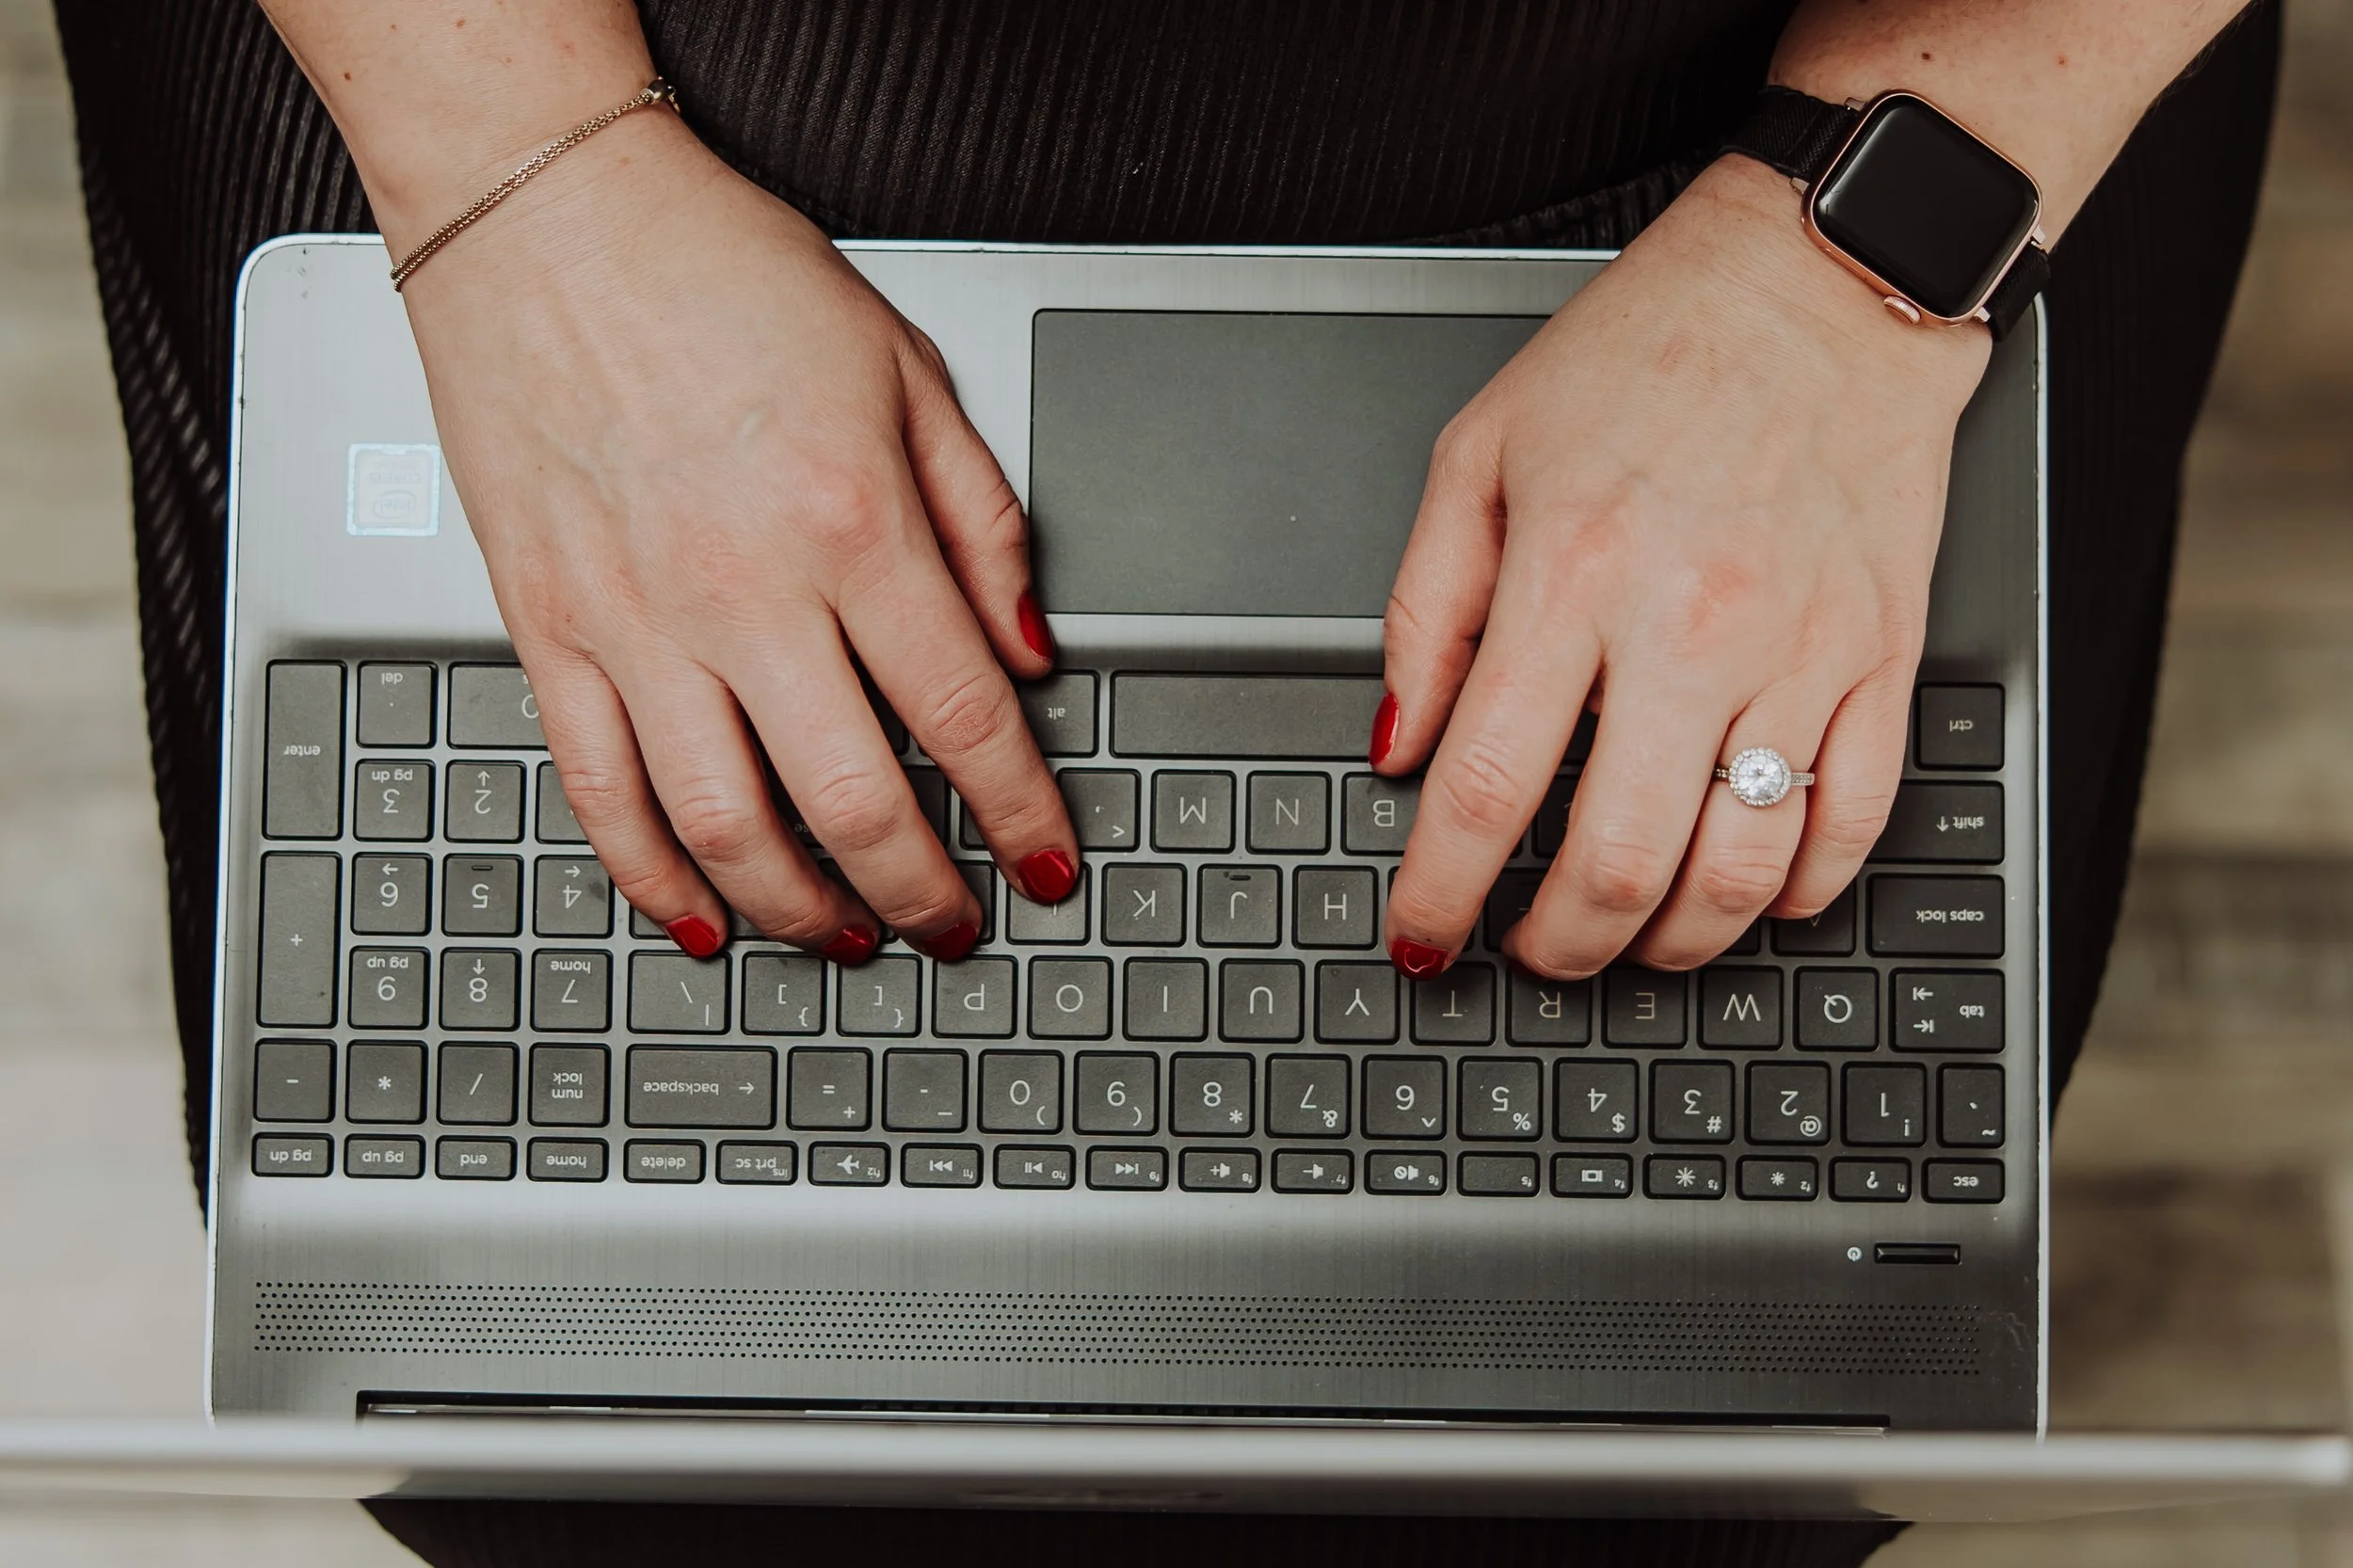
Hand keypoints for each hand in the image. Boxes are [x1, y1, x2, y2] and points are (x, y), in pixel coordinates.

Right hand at [398, 112, 1078, 959]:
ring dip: (798, 910)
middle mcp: (745, 589)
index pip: (964, 715)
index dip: (1021, 813)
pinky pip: (601, 790)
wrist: (545, 213)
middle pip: (855, 801)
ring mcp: (635, 620)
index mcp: (852, 522)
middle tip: (955, 924)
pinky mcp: (548, 627)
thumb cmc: (721, 275)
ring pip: (725, 826)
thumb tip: (1027, 651)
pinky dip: (650, 877)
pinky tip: (699, 916)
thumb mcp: (906, 373)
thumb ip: (983, 523)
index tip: (1046, 862)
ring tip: (844, 938)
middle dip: (923, 890)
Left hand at [1379, 154, 1991, 977]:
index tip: (1420, 936)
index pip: (1483, 789)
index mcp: (1572, 575)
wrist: (1822, 278)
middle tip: (1530, 952)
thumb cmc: (1649, 353)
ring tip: (1630, 938)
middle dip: (1558, 947)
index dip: (1438, 894)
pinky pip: (1853, 822)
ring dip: (1673, 943)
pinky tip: (1747, 893)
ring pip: (1741, 870)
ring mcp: (1799, 649)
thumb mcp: (1482, 454)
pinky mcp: (1883, 654)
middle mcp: (1690, 626)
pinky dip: (1794, 891)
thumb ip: (1425, 612)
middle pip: (1617, 862)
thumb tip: (1396, 747)